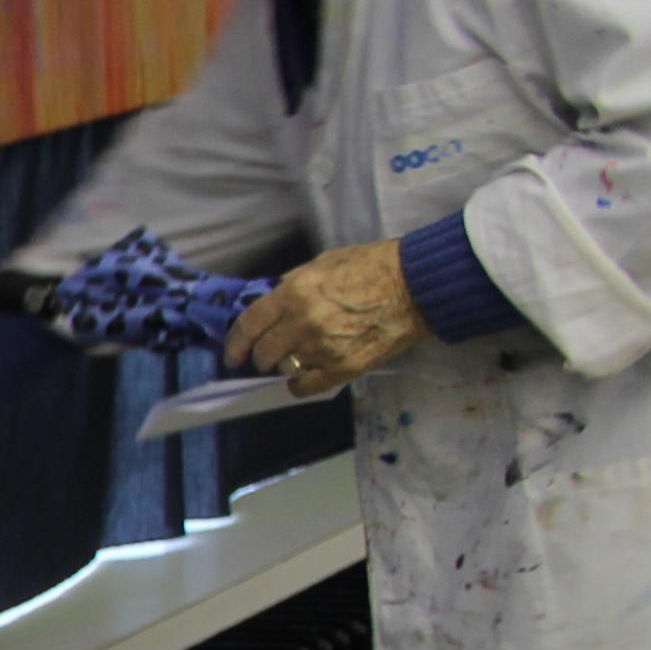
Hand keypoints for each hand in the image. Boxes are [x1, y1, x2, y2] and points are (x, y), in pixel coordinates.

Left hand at [223, 239, 425, 395]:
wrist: (417, 284)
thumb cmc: (374, 266)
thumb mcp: (325, 262)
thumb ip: (293, 284)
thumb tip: (272, 301)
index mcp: (294, 293)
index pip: (249, 325)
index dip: (236, 343)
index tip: (233, 354)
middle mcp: (302, 323)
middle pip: (263, 352)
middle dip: (262, 355)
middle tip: (270, 352)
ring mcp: (322, 348)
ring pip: (283, 369)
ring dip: (285, 365)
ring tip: (297, 357)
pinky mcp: (343, 367)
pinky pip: (305, 387)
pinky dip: (300, 384)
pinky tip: (306, 375)